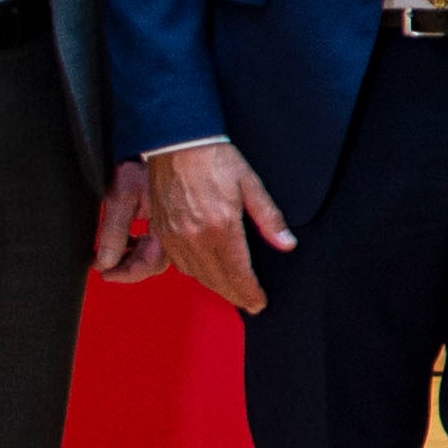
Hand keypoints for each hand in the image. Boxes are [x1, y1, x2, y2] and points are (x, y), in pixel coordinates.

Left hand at [92, 161, 167, 281]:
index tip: (106, 274)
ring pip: (159, 252)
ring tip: (115, 251)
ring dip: (136, 255)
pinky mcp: (176, 216)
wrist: (166, 143)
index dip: (125, 274)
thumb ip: (114, 233)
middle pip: (155, 262)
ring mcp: (179, 223)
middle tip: (106, 265)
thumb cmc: (145, 164)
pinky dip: (144, 243)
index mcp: (169, 229)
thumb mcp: (122, 198)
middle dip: (130, 266)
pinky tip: (132, 238)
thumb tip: (104, 262)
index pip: (149, 265)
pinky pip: (162, 239)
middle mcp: (179, 230)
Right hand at [146, 142, 293, 312]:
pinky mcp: (161, 231)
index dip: (250, 292)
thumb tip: (286, 243)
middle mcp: (195, 237)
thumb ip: (270, 218)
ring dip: (215, 286)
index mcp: (221, 227)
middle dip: (235, 294)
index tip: (259, 303)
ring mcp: (175, 236)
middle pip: (217, 278)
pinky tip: (205, 273)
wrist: (175, 143)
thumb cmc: (214, 159)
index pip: (238, 272)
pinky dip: (195, 273)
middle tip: (248, 304)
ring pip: (197, 274)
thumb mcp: (251, 185)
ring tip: (231, 292)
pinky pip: (178, 262)